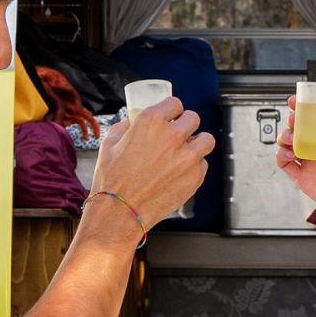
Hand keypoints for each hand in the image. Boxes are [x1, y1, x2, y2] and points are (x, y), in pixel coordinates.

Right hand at [90, 97, 215, 228]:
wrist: (120, 212)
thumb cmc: (112, 181)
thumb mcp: (109, 145)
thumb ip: (122, 128)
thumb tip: (128, 123)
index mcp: (151, 121)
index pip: (175, 103)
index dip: (173, 110)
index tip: (172, 116)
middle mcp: (173, 135)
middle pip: (193, 119)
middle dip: (186, 125)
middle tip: (179, 135)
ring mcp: (187, 156)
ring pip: (206, 140)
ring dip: (198, 143)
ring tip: (188, 151)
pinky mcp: (195, 176)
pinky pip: (203, 164)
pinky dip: (195, 166)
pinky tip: (181, 172)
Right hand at [275, 98, 315, 259]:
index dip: (304, 108)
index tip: (297, 100)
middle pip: (299, 129)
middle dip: (292, 120)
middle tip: (294, 118)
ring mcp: (311, 163)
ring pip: (288, 144)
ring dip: (285, 136)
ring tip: (292, 138)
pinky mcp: (304, 178)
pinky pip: (285, 164)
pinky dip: (281, 156)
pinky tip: (290, 154)